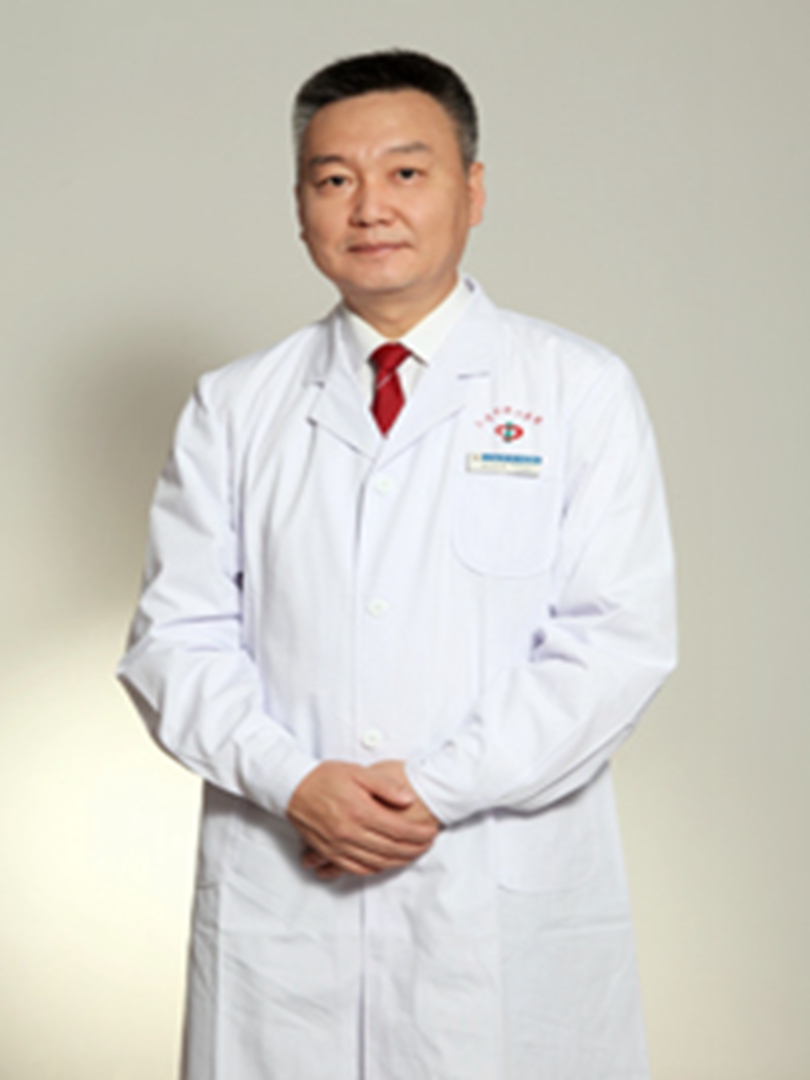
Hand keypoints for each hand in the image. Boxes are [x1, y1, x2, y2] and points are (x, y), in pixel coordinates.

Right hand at [287, 761, 438, 878]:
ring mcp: (338, 845)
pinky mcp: (328, 852)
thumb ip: (385, 786)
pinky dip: (375, 869)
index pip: (399, 829)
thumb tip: (408, 799)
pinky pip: (356, 868)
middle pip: (391, 849)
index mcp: (359, 811)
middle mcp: (349, 832)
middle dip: (414, 849)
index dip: (419, 833)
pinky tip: (385, 863)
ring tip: (413, 854)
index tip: (431, 832)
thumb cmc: (325, 777)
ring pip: (376, 862)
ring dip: (399, 861)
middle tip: (428, 844)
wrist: (292, 787)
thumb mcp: (358, 772)